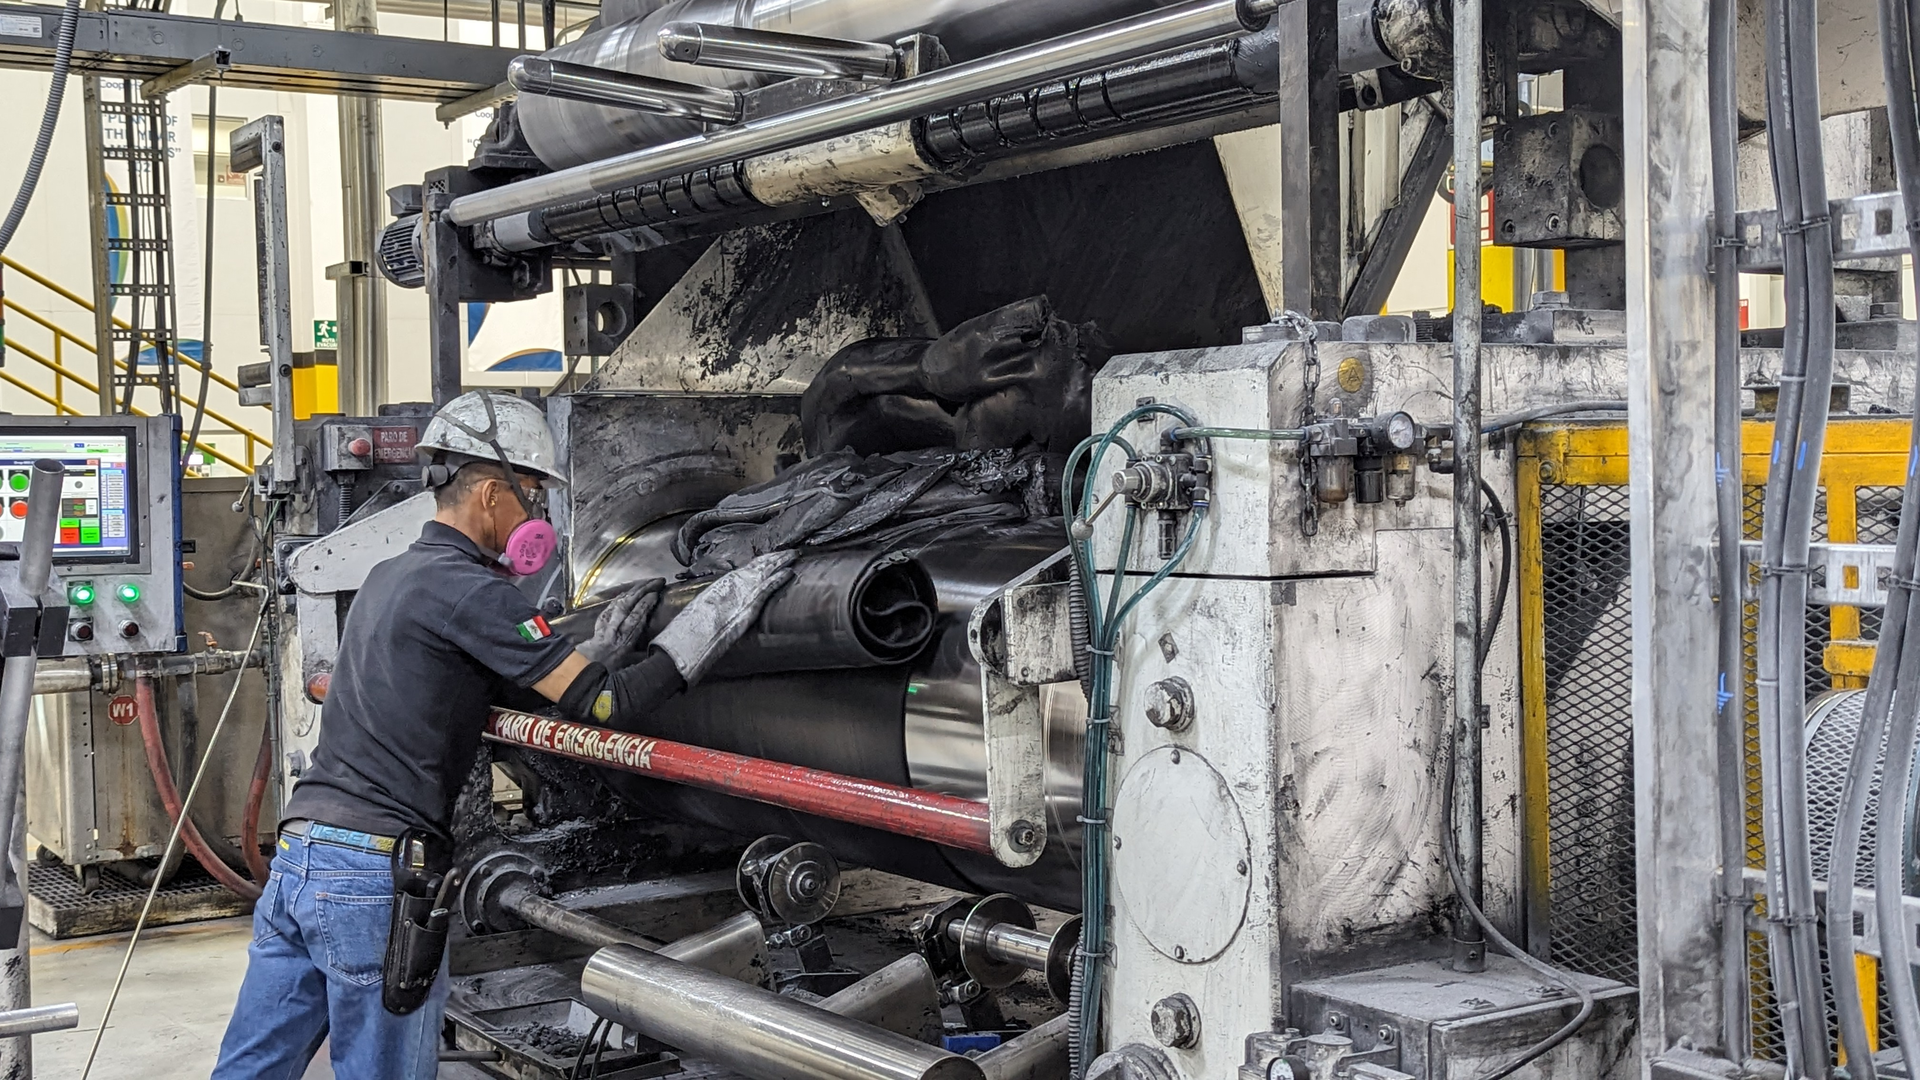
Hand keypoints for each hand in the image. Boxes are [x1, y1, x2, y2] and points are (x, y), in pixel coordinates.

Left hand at [577, 578, 663, 665]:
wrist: (585, 670)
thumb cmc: (608, 670)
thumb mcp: (629, 665)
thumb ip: (641, 655)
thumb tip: (656, 649)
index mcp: (625, 641)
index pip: (637, 617)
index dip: (646, 604)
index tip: (655, 594)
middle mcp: (615, 630)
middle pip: (628, 605)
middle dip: (642, 591)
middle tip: (654, 582)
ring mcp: (606, 625)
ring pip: (618, 604)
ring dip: (631, 592)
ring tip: (643, 584)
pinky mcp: (599, 624)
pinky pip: (609, 607)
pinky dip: (619, 599)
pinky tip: (625, 594)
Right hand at [652, 551, 798, 685]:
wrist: (692, 636)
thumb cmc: (695, 626)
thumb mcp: (707, 607)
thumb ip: (721, 601)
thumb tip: (726, 603)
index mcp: (724, 582)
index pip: (748, 567)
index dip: (762, 561)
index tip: (772, 555)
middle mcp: (734, 582)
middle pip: (759, 565)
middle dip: (775, 557)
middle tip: (789, 551)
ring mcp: (743, 591)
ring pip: (766, 571)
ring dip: (781, 562)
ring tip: (793, 555)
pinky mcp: (750, 603)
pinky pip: (768, 586)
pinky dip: (779, 578)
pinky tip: (789, 572)